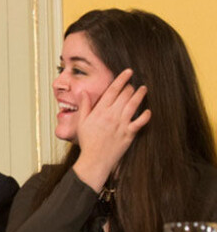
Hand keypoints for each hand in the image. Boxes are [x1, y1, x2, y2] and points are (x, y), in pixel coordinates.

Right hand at [73, 68, 150, 191]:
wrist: (94, 160)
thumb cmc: (87, 142)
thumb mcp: (82, 123)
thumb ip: (84, 106)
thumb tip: (83, 92)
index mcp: (100, 111)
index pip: (112, 90)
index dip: (121, 79)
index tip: (128, 72)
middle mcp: (112, 116)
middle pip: (125, 95)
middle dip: (130, 87)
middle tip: (133, 83)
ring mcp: (121, 124)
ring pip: (133, 105)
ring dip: (140, 95)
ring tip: (143, 89)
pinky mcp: (128, 134)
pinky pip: (140, 122)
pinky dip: (145, 116)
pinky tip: (148, 111)